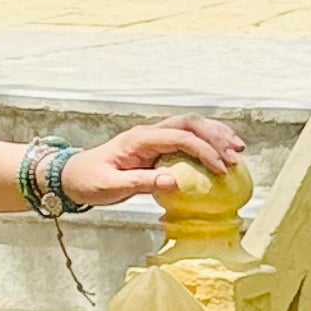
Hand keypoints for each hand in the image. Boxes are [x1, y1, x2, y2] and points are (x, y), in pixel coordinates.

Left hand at [65, 117, 247, 208]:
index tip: (221, 168)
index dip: (204, 150)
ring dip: (215, 134)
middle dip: (216, 137)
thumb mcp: (111, 187)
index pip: (180, 137)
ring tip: (237, 148)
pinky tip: (221, 150)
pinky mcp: (157, 144)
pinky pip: (186, 136)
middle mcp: (149, 132)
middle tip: (235, 156)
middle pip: (190, 123)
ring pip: (190, 125)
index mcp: (139, 139)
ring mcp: (153, 136)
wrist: (72, 175)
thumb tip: (174, 181)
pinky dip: (206, 140)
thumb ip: (141, 183)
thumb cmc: (89, 181)